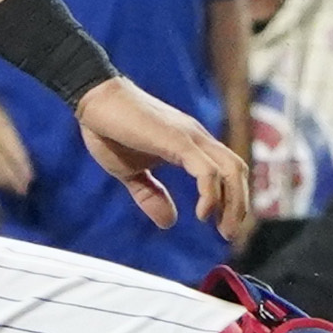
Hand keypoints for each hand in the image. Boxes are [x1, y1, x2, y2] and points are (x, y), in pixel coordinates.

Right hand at [74, 76, 249, 238]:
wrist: (94, 100)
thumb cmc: (109, 130)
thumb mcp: (130, 172)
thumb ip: (150, 195)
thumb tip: (169, 222)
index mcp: (189, 144)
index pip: (226, 170)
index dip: (231, 198)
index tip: (221, 225)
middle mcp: (197, 138)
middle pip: (236, 170)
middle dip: (239, 205)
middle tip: (228, 233)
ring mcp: (190, 137)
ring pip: (230, 170)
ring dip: (232, 203)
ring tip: (221, 227)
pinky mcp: (178, 140)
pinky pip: (206, 170)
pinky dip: (210, 194)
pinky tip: (202, 213)